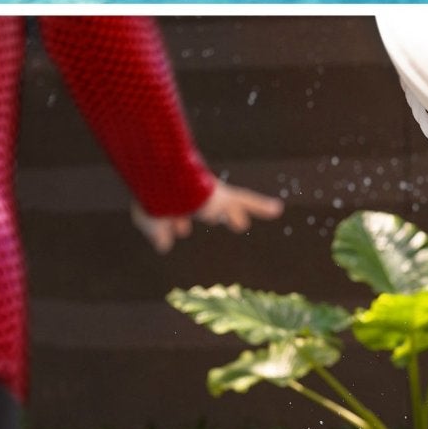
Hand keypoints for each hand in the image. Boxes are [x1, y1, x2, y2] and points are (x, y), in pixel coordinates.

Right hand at [132, 180, 282, 254]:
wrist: (169, 182)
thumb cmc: (155, 200)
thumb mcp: (150, 219)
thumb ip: (158, 233)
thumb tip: (164, 246)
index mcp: (171, 199)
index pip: (177, 212)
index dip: (176, 224)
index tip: (180, 230)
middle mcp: (192, 196)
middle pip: (204, 207)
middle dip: (209, 214)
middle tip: (211, 219)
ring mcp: (210, 197)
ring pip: (227, 205)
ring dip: (234, 215)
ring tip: (241, 224)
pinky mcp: (224, 197)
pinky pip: (246, 200)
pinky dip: (261, 206)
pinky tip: (277, 210)